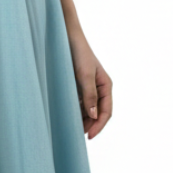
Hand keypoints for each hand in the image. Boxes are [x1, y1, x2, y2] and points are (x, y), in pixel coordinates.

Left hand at [58, 0, 112, 138]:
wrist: (65, 36)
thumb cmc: (78, 53)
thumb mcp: (84, 75)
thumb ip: (89, 95)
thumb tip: (93, 115)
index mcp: (106, 85)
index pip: (106, 112)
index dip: (99, 125)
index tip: (89, 136)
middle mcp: (99, 88)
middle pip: (97, 113)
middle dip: (90, 125)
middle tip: (76, 135)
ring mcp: (88, 87)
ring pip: (87, 109)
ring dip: (81, 119)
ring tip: (70, 129)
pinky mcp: (77, 85)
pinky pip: (79, 103)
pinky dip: (75, 111)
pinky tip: (66, 116)